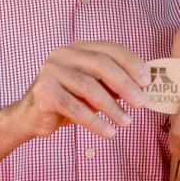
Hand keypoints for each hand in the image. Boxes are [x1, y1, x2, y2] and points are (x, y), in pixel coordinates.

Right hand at [17, 41, 148, 139]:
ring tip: (127, 122)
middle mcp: (64, 54)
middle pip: (101, 64)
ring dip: (112, 107)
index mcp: (79, 48)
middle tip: (142, 103)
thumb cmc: (69, 100)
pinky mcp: (44, 92)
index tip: (147, 81)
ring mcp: (51, 71)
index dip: (131, 63)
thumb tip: (144, 88)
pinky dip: (94, 121)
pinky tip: (109, 132)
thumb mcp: (94, 89)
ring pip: (88, 87)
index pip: (110, 48)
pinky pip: (74, 108)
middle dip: (125, 84)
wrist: (32, 116)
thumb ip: (113, 84)